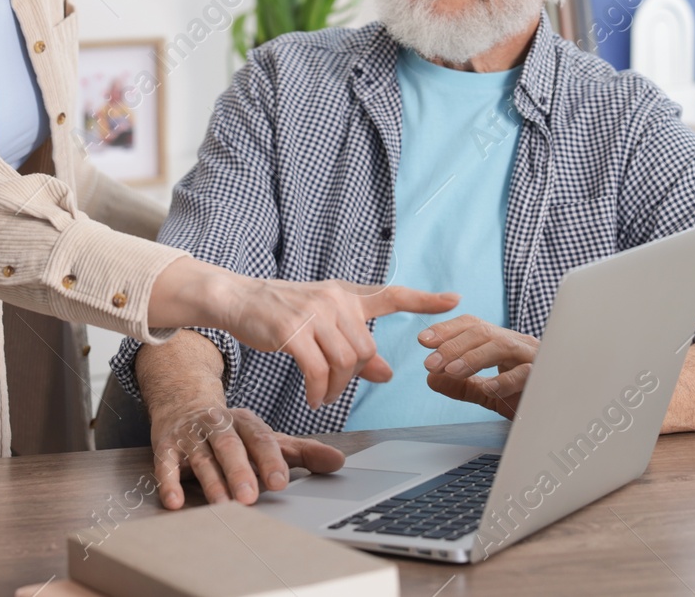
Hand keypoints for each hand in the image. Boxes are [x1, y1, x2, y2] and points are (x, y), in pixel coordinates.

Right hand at [147, 260, 458, 408]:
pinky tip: (313, 399)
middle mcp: (334, 300)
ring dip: (336, 389)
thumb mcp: (322, 325)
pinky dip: (319, 391)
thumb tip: (388, 373)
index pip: (391, 295)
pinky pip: (318, 372)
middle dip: (355, 378)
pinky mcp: (292, 331)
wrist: (239, 299)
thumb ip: (355, 346)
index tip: (455, 300)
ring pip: (345, 363)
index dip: (425, 300)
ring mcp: (313, 314)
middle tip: (335, 390)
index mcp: (345, 295)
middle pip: (365, 351)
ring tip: (322, 396)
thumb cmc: (281, 313)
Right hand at [150, 402, 344, 509]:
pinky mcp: (166, 445)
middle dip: (240, 471)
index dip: (270, 460)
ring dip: (210, 481)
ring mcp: (191, 434)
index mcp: (246, 422)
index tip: (280, 483)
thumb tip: (339, 462)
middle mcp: (219, 424)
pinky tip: (173, 501)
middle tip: (250, 496)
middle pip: (230, 447)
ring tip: (221, 504)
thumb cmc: (232, 430)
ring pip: (202, 457)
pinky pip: (165, 464)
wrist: (182, 399)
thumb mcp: (265, 437)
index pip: (261, 439)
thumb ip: (301, 452)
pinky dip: (168, 482)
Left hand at [420, 315, 538, 418]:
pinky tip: (487, 388)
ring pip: (501, 346)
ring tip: (450, 370)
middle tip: (430, 362)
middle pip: (483, 332)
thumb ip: (463, 386)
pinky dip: (505, 380)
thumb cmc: (529, 398)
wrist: (564, 415)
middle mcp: (518, 344)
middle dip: (453, 345)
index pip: (473, 325)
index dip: (447, 329)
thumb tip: (430, 379)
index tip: (423, 340)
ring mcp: (534, 357)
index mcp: (503, 343)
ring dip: (472, 357)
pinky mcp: (547, 375)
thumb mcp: (490, 393)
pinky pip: (526, 373)